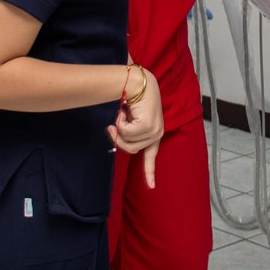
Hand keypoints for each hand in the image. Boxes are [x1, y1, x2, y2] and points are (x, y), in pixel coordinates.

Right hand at [108, 69, 163, 187]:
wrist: (138, 81)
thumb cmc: (132, 98)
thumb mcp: (130, 119)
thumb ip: (128, 133)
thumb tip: (117, 140)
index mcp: (154, 133)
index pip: (151, 155)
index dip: (149, 172)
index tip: (151, 187)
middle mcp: (157, 133)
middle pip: (131, 150)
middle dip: (118, 139)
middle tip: (111, 125)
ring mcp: (155, 130)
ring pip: (128, 142)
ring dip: (119, 128)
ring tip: (121, 114)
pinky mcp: (149, 126)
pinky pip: (126, 133)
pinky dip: (120, 123)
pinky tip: (124, 111)